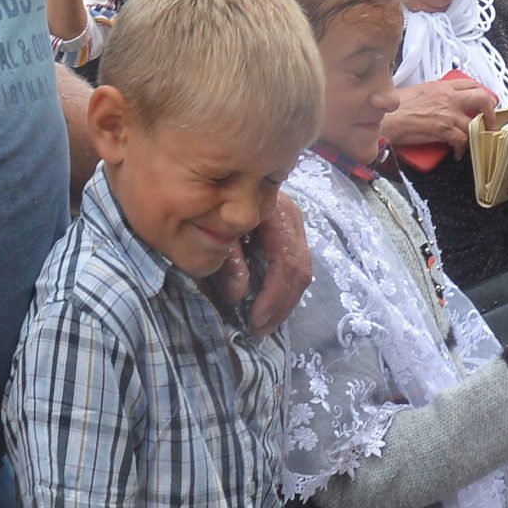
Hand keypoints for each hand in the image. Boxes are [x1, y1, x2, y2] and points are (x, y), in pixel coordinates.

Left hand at [208, 194, 311, 337]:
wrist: (208, 177)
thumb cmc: (206, 202)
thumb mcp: (211, 230)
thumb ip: (226, 260)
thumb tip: (238, 294)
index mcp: (275, 212)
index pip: (286, 262)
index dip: (273, 297)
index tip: (254, 322)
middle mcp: (291, 218)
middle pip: (300, 271)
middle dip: (281, 306)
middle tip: (260, 331)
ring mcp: (292, 225)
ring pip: (301, 272)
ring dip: (283, 302)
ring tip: (262, 325)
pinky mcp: (287, 234)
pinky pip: (293, 267)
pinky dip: (280, 290)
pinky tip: (265, 307)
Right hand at [380, 79, 490, 152]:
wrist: (384, 118)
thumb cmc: (393, 108)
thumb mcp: (417, 93)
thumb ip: (434, 95)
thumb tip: (439, 104)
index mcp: (442, 87)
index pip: (470, 83)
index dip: (481, 92)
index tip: (484, 101)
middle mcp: (449, 98)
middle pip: (482, 98)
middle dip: (491, 111)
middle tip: (489, 122)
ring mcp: (448, 114)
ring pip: (476, 123)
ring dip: (476, 134)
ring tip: (471, 142)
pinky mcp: (444, 130)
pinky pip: (463, 140)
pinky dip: (462, 149)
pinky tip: (456, 153)